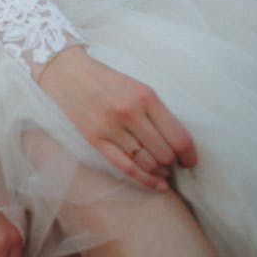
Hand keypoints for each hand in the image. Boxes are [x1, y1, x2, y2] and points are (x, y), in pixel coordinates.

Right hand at [38, 45, 196, 190]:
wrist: (66, 71)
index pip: (178, 136)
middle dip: (173, 163)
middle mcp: (130, 111)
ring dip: (160, 172)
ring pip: (148, 163)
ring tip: (162, 171)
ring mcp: (111, 127)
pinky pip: (127, 168)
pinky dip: (146, 181)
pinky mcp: (95, 139)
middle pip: (165, 153)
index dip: (189, 155)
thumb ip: (156, 111)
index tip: (190, 161)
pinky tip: (157, 185)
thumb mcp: (136, 86)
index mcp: (145, 95)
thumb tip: (177, 144)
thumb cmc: (106, 79)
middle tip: (174, 165)